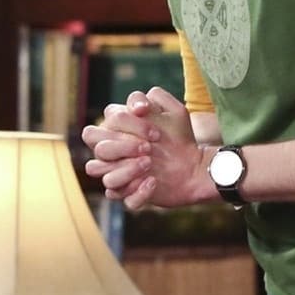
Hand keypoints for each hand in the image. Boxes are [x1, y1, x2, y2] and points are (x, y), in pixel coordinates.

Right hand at [82, 88, 209, 209]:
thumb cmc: (179, 138)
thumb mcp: (174, 111)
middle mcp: (112, 155)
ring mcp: (118, 176)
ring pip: (103, 176)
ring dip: (125, 170)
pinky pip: (119, 197)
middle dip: (123, 147)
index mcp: (115, 133)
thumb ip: (156, 97)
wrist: (195, 166)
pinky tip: (153, 182)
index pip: (102, 126)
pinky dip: (136, 191)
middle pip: (98, 149)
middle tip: (149, 147)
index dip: (127, 126)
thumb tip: (137, 107)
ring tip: (149, 164)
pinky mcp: (128, 195)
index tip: (156, 132)